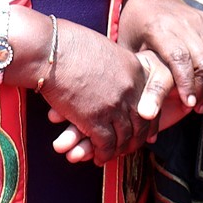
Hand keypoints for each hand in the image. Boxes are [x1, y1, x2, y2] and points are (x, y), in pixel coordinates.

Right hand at [49, 51, 172, 162]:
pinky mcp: (95, 118)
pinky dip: (102, 154)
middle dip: (135, 140)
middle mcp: (130, 88)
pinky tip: (97, 158)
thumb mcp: (106, 51)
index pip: (152, 101)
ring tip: (111, 155)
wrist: (50, 50)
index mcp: (135, 69)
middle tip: (128, 149)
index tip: (145, 131)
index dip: (149, 120)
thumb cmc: (70, 45)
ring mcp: (114, 104)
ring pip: (124, 137)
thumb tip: (115, 80)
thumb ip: (117, 67)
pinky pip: (105, 144)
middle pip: (141, 122)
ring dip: (118, 151)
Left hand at [117, 0, 202, 121]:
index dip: (187, 83)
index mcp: (159, 28)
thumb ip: (137, 72)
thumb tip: (142, 111)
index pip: (180, 58)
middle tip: (195, 108)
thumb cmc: (134, 27)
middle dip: (202, 88)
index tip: (188, 105)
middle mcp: (183, 22)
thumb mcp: (128, 47)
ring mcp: (199, 20)